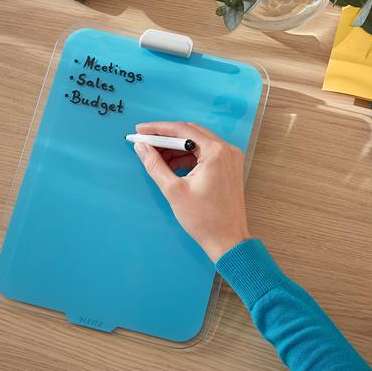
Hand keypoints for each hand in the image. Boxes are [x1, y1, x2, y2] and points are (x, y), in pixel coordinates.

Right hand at [133, 122, 249, 261]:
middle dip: (165, 137)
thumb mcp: (173, 190)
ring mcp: (230, 158)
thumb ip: (155, 165)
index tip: (141, 130)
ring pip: (197, 142)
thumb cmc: (205, 219)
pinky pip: (205, 153)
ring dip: (176, 148)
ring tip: (156, 157)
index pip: (181, 130)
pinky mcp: (229, 166)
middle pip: (190, 133)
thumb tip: (142, 147)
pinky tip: (172, 165)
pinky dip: (188, 156)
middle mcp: (226, 150)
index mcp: (215, 152)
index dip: (157, 129)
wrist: (227, 240)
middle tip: (145, 142)